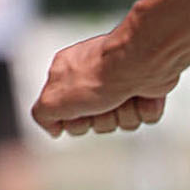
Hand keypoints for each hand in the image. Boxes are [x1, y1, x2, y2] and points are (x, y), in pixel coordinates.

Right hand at [32, 24, 175, 137]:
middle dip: (102, 120)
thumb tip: (54, 129)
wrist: (140, 60)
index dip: (74, 121)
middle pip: (96, 123)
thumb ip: (43, 114)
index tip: (79, 110)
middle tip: (104, 103)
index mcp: (66, 74)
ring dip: (124, 114)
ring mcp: (122, 83)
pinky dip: (144, 109)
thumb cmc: (97, 76)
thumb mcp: (54, 100)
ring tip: (125, 95)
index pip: (65, 116)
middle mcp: (94, 77)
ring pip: (122, 122)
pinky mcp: (146, 88)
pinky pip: (145, 116)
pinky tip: (141, 94)